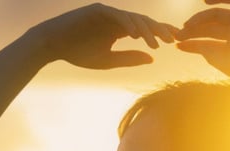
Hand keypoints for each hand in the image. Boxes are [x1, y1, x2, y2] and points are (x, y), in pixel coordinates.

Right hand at [37, 3, 176, 69]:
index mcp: (121, 30)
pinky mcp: (97, 10)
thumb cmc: (78, 54)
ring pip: (133, 19)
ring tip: (156, 43)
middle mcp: (117, 19)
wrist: (53, 45)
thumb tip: (152, 58)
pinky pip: (116, 16)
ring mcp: (108, 13)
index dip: (161, 34)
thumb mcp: (108, 61)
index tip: (176, 42)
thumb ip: (129, 59)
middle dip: (159, 30)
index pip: (145, 30)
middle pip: (143, 22)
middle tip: (174, 40)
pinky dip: (127, 25)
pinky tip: (136, 35)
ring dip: (145, 31)